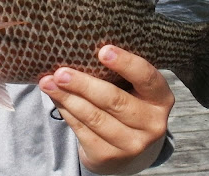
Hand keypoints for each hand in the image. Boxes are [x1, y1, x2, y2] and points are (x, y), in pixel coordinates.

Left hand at [39, 46, 173, 174]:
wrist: (129, 152)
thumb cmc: (127, 105)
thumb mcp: (133, 89)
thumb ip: (116, 73)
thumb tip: (79, 50)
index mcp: (161, 98)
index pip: (146, 77)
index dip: (126, 63)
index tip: (102, 51)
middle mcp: (152, 124)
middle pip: (114, 100)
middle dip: (83, 84)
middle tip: (61, 72)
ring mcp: (132, 145)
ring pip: (94, 117)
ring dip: (67, 98)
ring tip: (48, 83)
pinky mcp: (110, 157)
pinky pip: (83, 131)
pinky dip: (66, 112)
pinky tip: (56, 98)